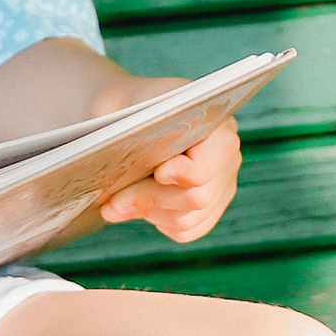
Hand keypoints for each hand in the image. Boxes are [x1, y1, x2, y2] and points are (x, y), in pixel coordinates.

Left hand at [96, 108, 240, 244]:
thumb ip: (120, 135)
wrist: (130, 113)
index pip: (217, 154)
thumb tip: (111, 172)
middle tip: (113, 202)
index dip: (185, 172)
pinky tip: (141, 206)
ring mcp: (222, 181)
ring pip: (190, 218)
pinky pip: (189, 230)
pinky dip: (160, 223)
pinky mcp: (212, 204)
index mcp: (212, 120)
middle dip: (151, 199)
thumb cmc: (125, 105)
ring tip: (120, 202)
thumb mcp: (118, 105)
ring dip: (151, 213)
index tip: (157, 173)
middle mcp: (225, 153)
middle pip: (199, 196)